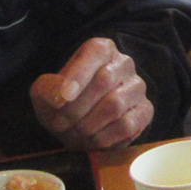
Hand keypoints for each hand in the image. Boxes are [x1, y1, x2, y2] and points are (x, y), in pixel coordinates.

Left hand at [30, 37, 151, 149]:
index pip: (95, 53)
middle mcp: (124, 63)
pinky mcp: (145, 111)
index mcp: (101, 50)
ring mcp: (137, 87)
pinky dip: (104, 137)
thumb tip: (62, 95)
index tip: (62, 99)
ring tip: (75, 132)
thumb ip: (49, 89)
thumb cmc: (62, 102)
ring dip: (89, 124)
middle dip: (77, 107)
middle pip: (104, 80)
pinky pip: (127, 125)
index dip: (78, 75)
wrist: (76, 126)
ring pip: (115, 105)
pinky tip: (92, 139)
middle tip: (60, 124)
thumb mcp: (45, 92)